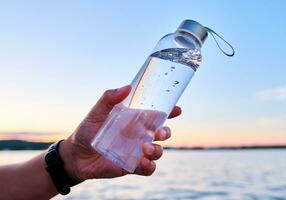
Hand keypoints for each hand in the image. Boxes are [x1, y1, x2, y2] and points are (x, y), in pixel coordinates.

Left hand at [60, 85, 180, 180]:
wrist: (75, 156)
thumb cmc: (87, 131)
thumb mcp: (96, 112)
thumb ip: (109, 98)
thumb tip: (127, 86)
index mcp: (134, 121)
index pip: (156, 115)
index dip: (169, 112)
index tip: (177, 109)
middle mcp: (138, 135)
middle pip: (162, 133)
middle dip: (166, 132)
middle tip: (159, 133)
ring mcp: (136, 151)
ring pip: (158, 151)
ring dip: (158, 150)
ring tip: (146, 148)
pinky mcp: (132, 166)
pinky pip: (148, 168)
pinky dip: (150, 166)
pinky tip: (144, 163)